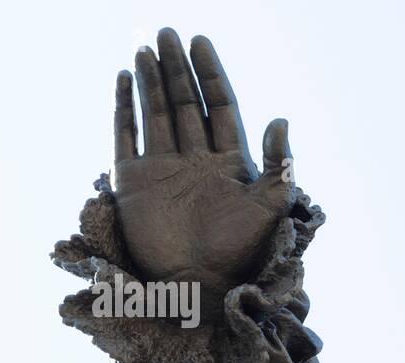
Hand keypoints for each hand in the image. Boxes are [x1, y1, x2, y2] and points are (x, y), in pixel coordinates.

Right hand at [113, 29, 295, 317]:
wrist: (200, 286)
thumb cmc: (240, 253)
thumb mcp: (270, 206)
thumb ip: (278, 164)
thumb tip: (280, 118)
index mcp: (229, 163)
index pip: (219, 107)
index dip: (210, 74)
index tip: (200, 43)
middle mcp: (196, 160)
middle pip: (186, 103)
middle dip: (177, 68)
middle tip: (168, 33)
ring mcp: (163, 168)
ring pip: (157, 112)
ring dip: (151, 81)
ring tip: (145, 48)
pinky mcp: (134, 182)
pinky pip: (126, 136)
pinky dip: (124, 108)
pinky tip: (123, 79)